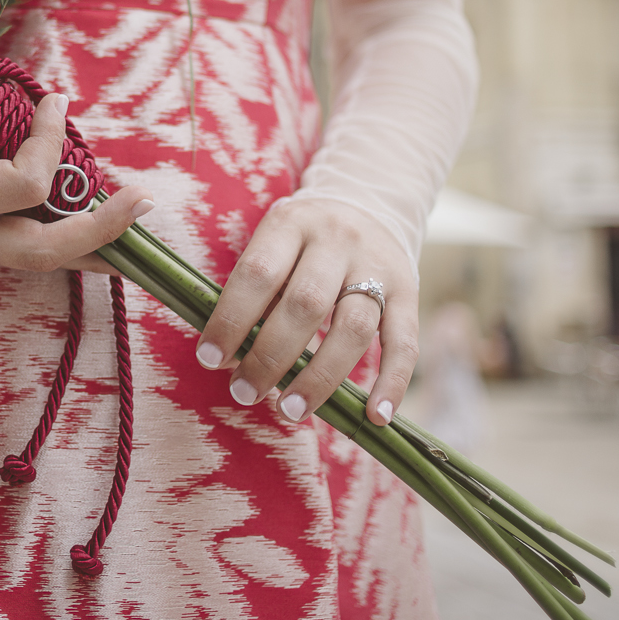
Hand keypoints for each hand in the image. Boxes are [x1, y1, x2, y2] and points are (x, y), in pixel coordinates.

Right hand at [0, 92, 153, 272]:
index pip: (20, 183)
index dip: (50, 143)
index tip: (56, 101)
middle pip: (40, 251)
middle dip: (100, 230)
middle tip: (144, 201)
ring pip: (34, 261)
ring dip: (90, 247)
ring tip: (134, 227)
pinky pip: (20, 251)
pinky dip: (63, 242)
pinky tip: (91, 229)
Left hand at [194, 196, 417, 426]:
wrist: (369, 203)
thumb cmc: (302, 241)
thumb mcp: (274, 245)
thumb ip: (256, 295)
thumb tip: (231, 360)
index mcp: (292, 224)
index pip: (258, 273)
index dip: (231, 319)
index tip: (209, 359)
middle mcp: (337, 240)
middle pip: (306, 304)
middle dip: (270, 356)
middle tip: (244, 393)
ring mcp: (376, 266)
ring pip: (353, 328)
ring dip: (320, 377)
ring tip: (290, 410)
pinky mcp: (409, 292)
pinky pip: (405, 342)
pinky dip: (393, 383)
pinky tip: (374, 416)